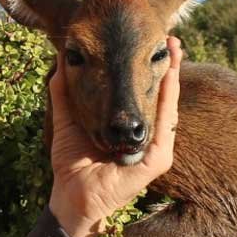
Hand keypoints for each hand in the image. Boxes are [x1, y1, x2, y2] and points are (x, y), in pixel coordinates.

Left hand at [47, 37, 182, 236]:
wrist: (70, 196)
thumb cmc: (71, 164)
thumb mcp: (67, 119)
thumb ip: (64, 91)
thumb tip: (61, 60)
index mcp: (130, 128)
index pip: (146, 94)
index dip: (151, 69)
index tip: (154, 43)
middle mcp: (146, 137)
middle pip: (163, 97)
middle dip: (170, 67)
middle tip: (172, 40)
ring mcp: (154, 149)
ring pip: (169, 108)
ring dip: (174, 79)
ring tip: (175, 53)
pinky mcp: (157, 161)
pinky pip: (166, 127)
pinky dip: (168, 102)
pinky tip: (170, 80)